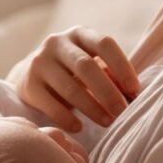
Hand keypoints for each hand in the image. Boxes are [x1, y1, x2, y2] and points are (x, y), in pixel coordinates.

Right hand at [7, 26, 141, 131]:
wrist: (31, 75)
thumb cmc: (73, 71)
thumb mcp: (91, 63)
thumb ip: (110, 73)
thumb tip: (133, 94)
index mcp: (80, 34)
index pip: (104, 44)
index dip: (122, 66)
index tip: (135, 90)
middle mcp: (57, 43)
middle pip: (86, 66)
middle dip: (108, 92)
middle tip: (122, 112)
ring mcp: (40, 62)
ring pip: (69, 87)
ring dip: (92, 108)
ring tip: (107, 122)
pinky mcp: (28, 84)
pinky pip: (50, 104)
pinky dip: (67, 118)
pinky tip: (79, 128)